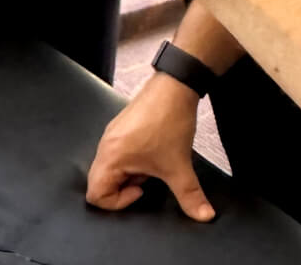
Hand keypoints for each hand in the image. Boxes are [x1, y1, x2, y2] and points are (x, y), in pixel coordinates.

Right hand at [85, 73, 214, 220]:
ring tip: (152, 164)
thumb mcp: (179, 165)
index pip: (94, 195)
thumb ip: (190, 196)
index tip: (141, 189)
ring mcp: (112, 134)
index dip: (118, 202)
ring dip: (129, 173)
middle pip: (99, 182)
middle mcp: (105, 144)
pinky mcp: (121, 126)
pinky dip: (131, 160)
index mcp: (110, 156)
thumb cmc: (170, 122)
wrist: (176, 84)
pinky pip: (116, 153)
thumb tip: (205, 216)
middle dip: (124, 188)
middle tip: (146, 179)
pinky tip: (152, 152)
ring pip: (110, 168)